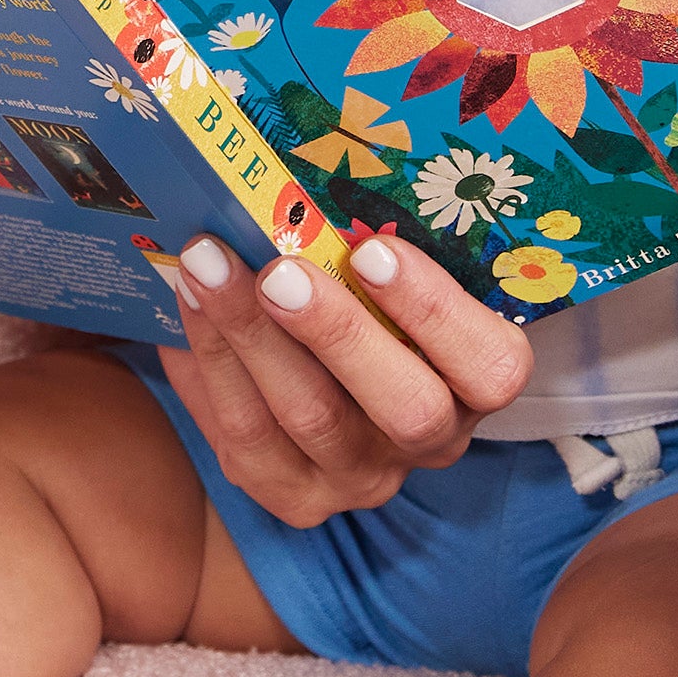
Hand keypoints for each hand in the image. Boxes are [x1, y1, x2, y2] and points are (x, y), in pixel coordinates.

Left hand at [155, 233, 534, 527]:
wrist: (309, 387)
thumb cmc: (365, 304)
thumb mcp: (391, 281)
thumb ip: (373, 248)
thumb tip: (305, 181)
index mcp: (475, 382)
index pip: (490, 367)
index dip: (435, 311)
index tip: (374, 249)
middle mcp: (430, 440)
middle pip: (405, 408)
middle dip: (337, 333)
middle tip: (278, 272)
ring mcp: (362, 476)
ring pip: (313, 419)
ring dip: (252, 337)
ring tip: (207, 266)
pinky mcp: (295, 495)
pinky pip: (249, 438)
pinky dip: (213, 363)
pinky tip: (187, 306)